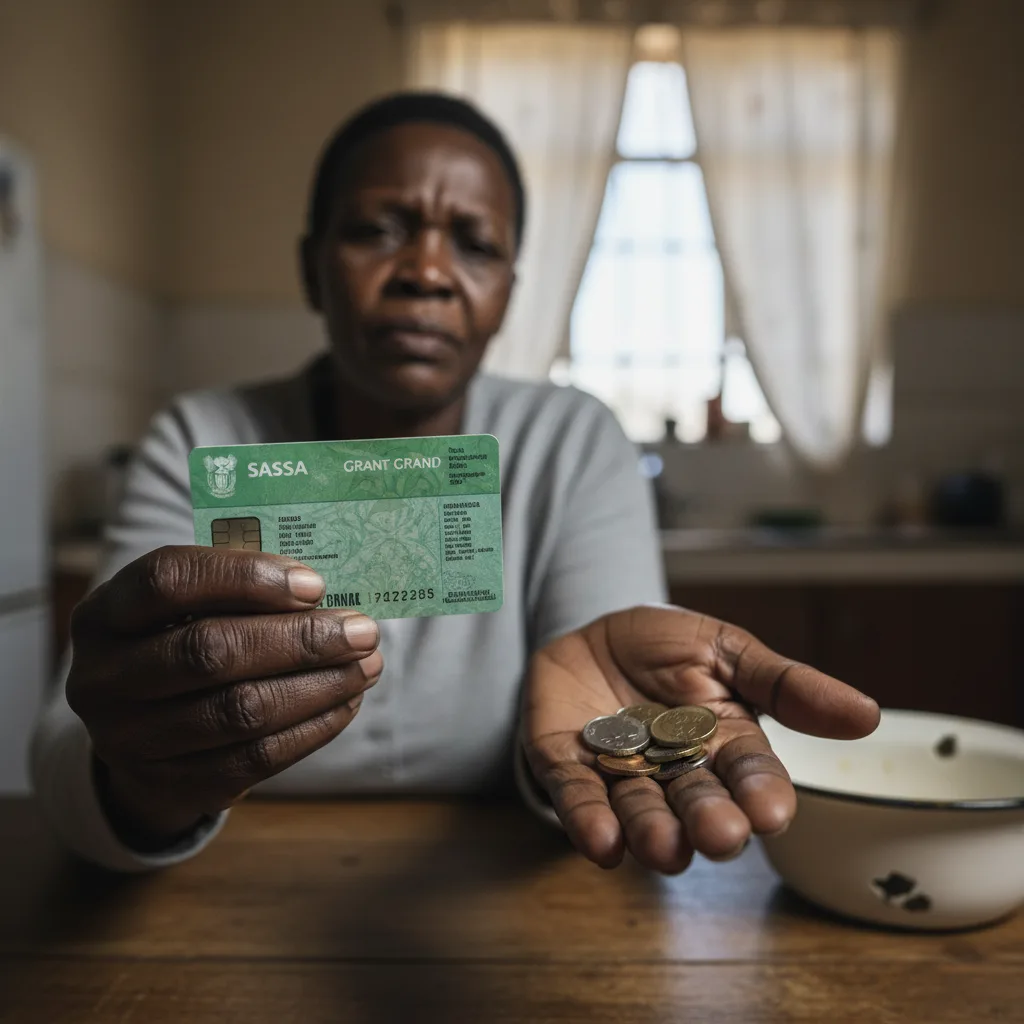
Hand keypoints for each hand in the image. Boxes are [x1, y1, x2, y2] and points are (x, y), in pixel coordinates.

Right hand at [66, 546, 381, 847]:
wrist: (140, 730)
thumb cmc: (179, 641)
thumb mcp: (186, 606)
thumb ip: (239, 590)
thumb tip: (326, 594)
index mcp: (104, 614)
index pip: (169, 580)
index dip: (245, 578)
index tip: (314, 584)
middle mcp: (103, 678)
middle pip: (210, 652)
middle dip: (300, 640)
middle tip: (362, 631)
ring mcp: (129, 740)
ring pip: (239, 711)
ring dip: (318, 686)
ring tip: (366, 666)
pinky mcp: (169, 785)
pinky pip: (253, 759)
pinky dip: (311, 728)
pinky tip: (346, 703)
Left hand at [522, 604, 878, 873]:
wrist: (593, 632)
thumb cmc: (667, 647)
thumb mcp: (727, 649)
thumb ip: (786, 684)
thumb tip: (868, 714)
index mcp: (724, 744)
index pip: (750, 773)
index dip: (761, 794)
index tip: (772, 813)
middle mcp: (675, 771)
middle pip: (697, 802)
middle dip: (709, 820)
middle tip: (722, 834)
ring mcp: (619, 774)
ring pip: (640, 811)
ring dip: (652, 831)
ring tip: (666, 847)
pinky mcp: (567, 768)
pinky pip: (577, 797)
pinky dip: (589, 820)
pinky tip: (603, 843)